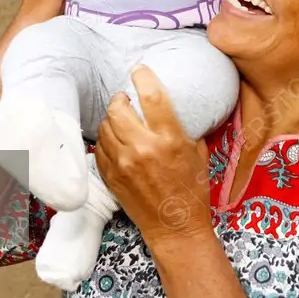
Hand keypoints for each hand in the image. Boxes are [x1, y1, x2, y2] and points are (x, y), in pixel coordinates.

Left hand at [95, 66, 212, 246]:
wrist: (176, 227)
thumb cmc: (192, 190)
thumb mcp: (198, 152)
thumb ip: (185, 126)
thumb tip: (175, 104)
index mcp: (169, 138)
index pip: (151, 95)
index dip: (143, 76)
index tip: (140, 70)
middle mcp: (143, 147)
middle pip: (118, 107)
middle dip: (120, 98)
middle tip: (126, 98)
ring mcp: (124, 163)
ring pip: (105, 126)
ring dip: (112, 118)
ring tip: (120, 119)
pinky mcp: (112, 176)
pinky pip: (100, 147)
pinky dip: (106, 140)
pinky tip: (116, 141)